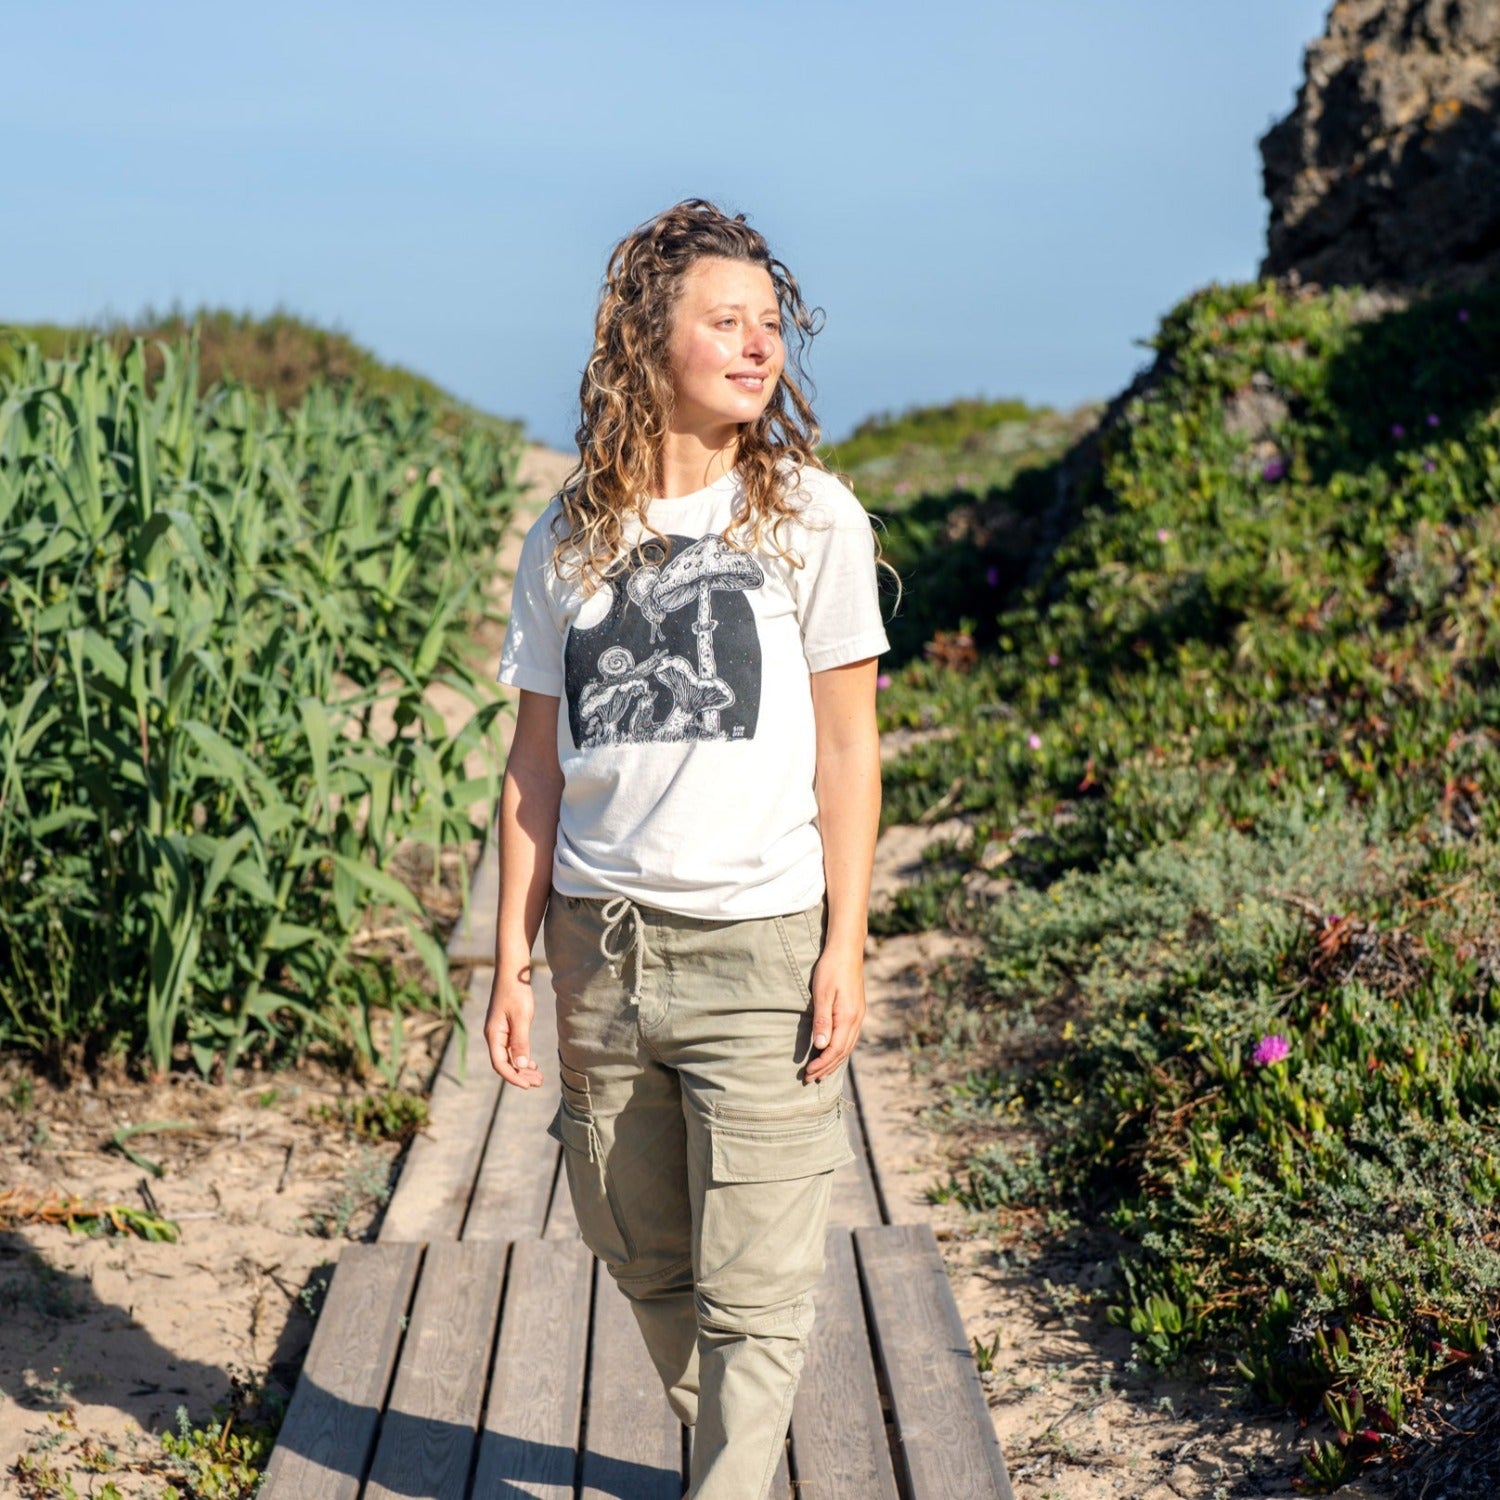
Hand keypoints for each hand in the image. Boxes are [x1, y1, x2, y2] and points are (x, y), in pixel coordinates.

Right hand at [483, 967, 545, 1087]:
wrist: (511, 972)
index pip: (500, 1064)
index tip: (528, 1085)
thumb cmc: (516, 992)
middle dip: (520, 1075)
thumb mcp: (521, 1017)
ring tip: (538, 1077)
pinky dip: (522, 1058)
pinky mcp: (506, 1028)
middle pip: (505, 1063)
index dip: (513, 1077)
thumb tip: (521, 1065)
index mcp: (494, 1035)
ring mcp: (500, 1033)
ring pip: (509, 1057)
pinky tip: (532, 1064)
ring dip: (522, 1069)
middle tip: (538, 1082)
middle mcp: (494, 1036)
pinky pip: (512, 1049)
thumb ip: (520, 1041)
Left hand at [803, 943, 865, 1084]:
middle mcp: (857, 1019)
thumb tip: (821, 1046)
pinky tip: (833, 1053)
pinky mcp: (856, 1010)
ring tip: (821, 1073)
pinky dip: (841, 1050)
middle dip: (827, 1067)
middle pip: (843, 1052)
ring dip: (834, 1061)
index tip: (808, 1073)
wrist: (847, 950)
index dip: (822, 1064)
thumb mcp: (822, 994)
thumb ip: (822, 1020)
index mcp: (848, 1017)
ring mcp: (858, 1015)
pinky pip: (850, 1038)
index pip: (835, 1049)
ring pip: (848, 1046)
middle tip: (810, 1079)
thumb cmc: (831, 969)